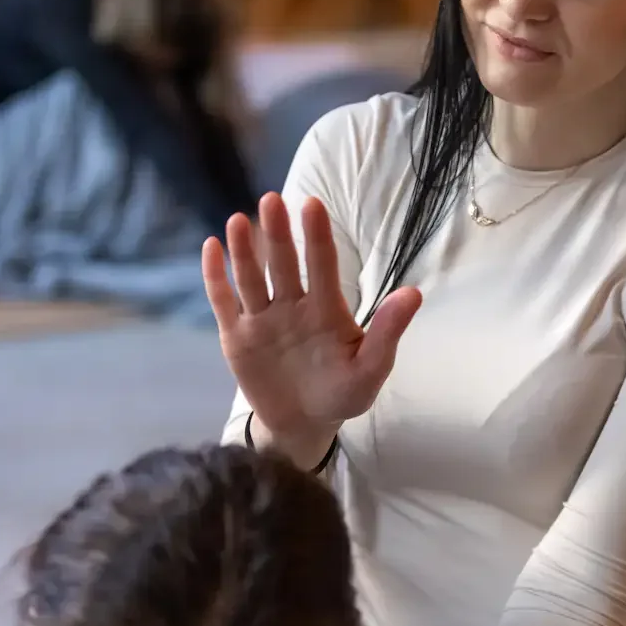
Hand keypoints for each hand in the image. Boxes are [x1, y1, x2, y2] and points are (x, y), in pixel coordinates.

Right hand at [202, 192, 421, 445]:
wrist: (303, 425)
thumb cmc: (342, 393)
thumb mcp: (370, 369)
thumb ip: (386, 333)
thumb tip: (414, 294)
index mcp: (326, 309)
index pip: (322, 265)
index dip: (317, 237)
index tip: (312, 205)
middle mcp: (292, 306)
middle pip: (283, 264)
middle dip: (279, 234)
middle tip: (273, 200)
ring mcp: (263, 319)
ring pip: (251, 278)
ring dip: (245, 250)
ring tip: (240, 221)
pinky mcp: (236, 336)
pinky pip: (223, 302)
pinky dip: (215, 277)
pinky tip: (212, 248)